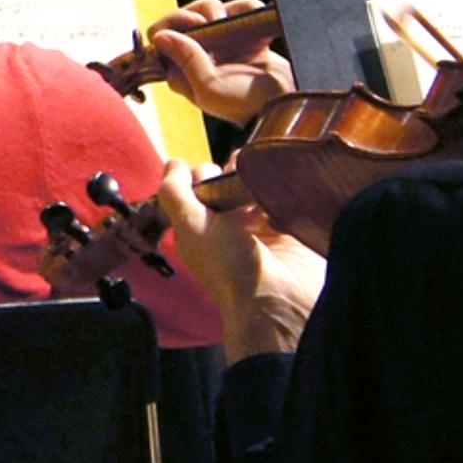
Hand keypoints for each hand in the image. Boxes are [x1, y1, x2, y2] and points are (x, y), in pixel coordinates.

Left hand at [145, 0, 290, 124]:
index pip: (159, 33)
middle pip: (184, 14)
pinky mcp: (242, 34)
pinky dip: (249, 10)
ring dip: (227, 11)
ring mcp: (219, 43)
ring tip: (239, 29)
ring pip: (210, 8)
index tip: (197, 24)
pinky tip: (257, 30)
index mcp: (179, 68)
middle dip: (202, 12)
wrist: (288, 101)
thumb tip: (161, 36)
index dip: (174, 21)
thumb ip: (187, 60)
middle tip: (219, 20)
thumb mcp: (211, 88)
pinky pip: (239, 8)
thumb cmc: (247, 104)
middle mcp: (195, 53)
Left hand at [156, 164, 321, 365]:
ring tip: (261, 173)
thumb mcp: (191, 225)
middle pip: (228, 186)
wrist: (278, 299)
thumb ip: (176, 193)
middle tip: (240, 174)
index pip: (198, 189)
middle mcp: (227, 228)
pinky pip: (283, 199)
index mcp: (199, 228)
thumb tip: (173, 163)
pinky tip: (281, 182)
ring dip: (257, 178)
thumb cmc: (227, 263)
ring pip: (255, 189)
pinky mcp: (290, 231)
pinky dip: (281, 188)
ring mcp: (260, 230)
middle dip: (232, 173)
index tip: (212, 174)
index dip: (202, 175)